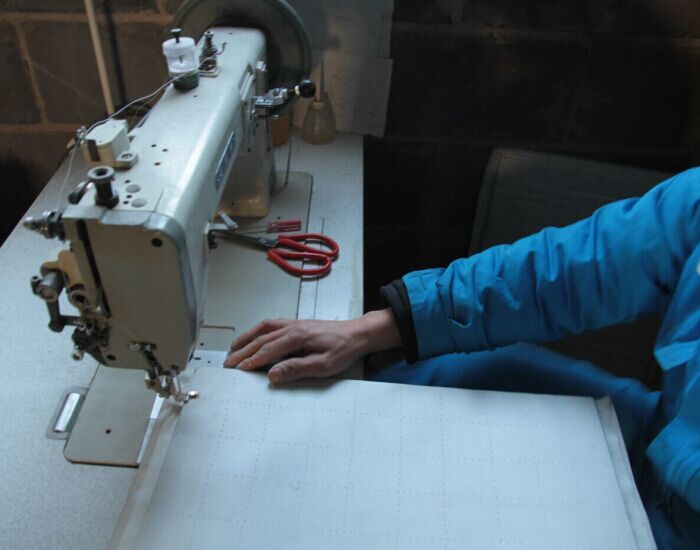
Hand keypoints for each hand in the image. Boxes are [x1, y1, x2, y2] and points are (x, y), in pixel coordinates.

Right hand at [224, 309, 401, 383]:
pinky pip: (272, 324)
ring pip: (263, 328)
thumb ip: (297, 369)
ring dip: (246, 338)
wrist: (358, 334)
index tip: (239, 369)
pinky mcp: (298, 324)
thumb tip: (273, 374)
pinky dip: (258, 330)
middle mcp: (293, 327)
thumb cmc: (344, 350)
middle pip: (261, 338)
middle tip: (228, 363)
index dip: (251, 360)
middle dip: (243, 351)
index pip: (268, 350)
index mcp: (298, 337)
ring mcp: (294, 323)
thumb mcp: (323, 366)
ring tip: (232, 348)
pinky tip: (253, 336)